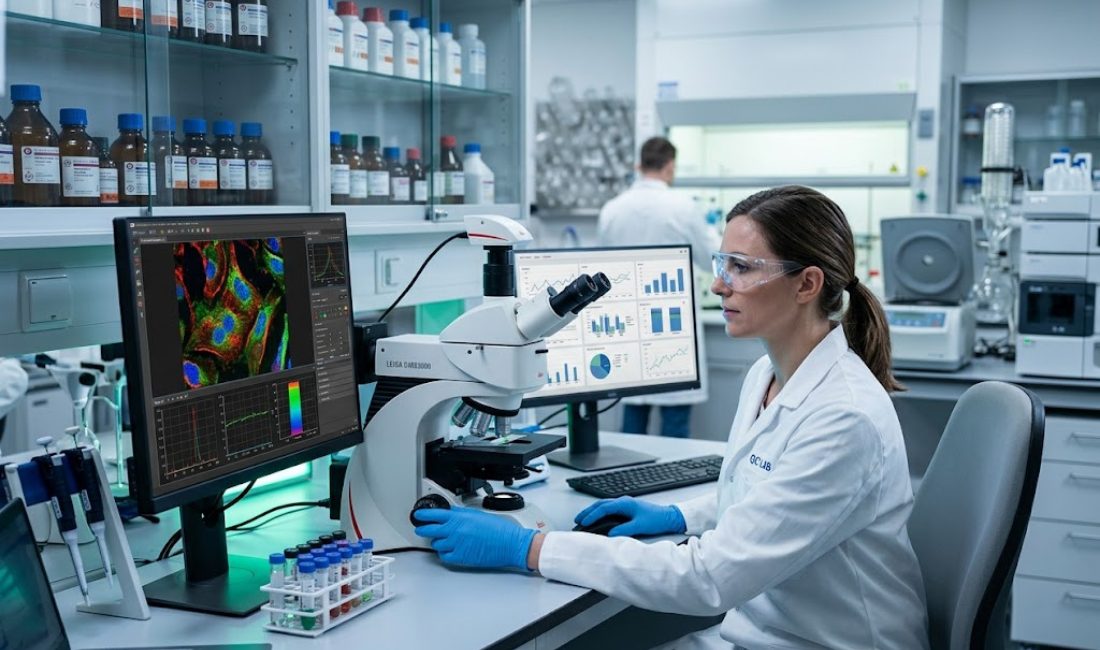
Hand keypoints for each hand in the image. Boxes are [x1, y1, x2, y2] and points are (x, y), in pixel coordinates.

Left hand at [413, 506, 536, 570]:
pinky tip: (448, 550)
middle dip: (423, 529)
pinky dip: (444, 553)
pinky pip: (444, 556)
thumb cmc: (498, 529)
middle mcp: (455, 531)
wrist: (508, 543)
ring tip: (442, 540)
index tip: (418, 515)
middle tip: (420, 528)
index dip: (423, 515)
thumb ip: (460, 514)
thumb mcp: (477, 514)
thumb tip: (449, 513)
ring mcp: (456, 545)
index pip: (434, 515)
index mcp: (459, 518)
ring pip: (436, 544)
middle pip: (430, 530)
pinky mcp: (460, 557)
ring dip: (437, 541)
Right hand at [574, 496, 685, 537]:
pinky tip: (597, 518)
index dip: (592, 515)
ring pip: (604, 505)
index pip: (603, 508)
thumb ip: (624, 530)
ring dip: (593, 511)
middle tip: (577, 519)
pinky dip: (600, 512)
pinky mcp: (628, 508)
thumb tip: (610, 534)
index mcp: (625, 503)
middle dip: (588, 511)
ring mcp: (625, 504)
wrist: (669, 517)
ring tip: (583, 518)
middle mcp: (624, 502)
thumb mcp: (640, 526)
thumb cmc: (657, 519)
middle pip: (600, 504)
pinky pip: (609, 508)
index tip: (583, 522)